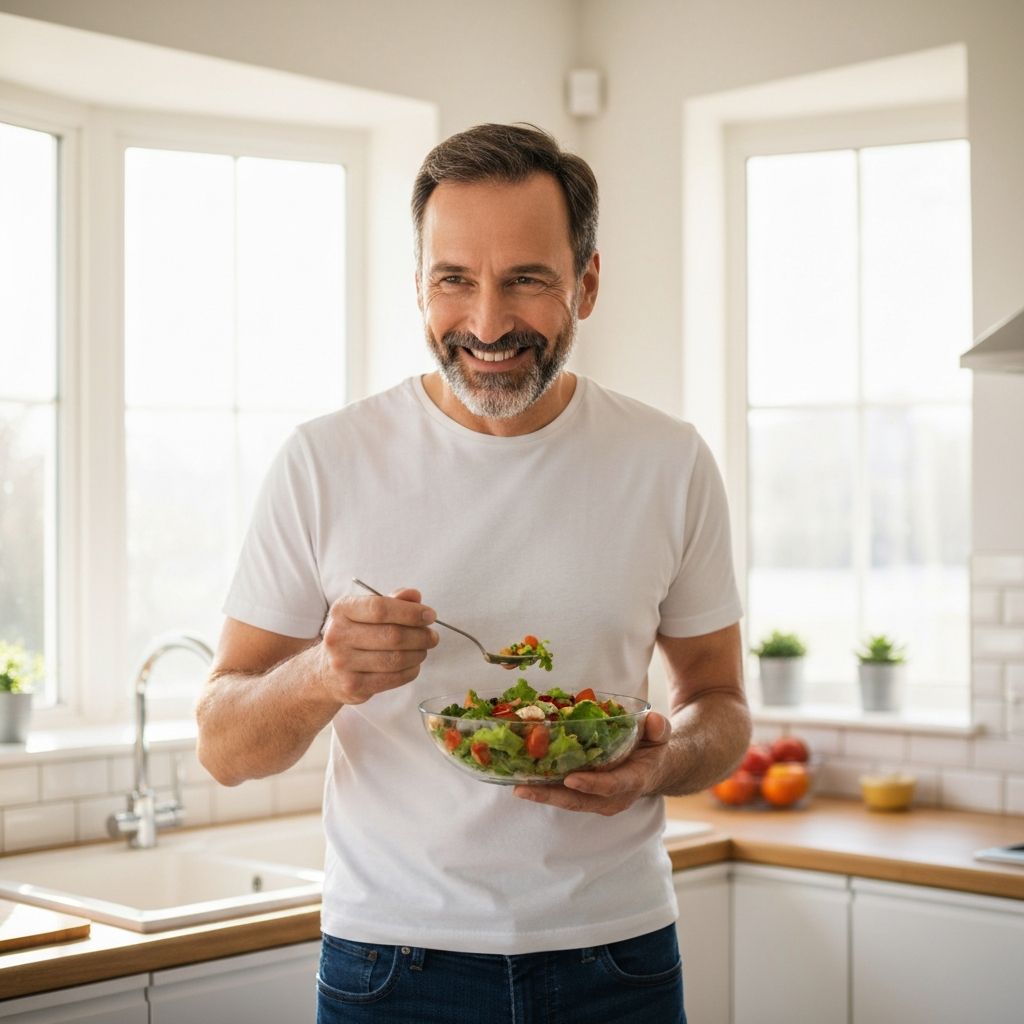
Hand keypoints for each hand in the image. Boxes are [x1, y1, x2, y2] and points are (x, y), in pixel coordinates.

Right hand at [317, 587, 437, 704]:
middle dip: (420, 635)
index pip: (380, 608)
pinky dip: (411, 671)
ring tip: (423, 649)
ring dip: (418, 654)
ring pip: (395, 659)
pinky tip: (413, 664)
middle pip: (392, 635)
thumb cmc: (354, 635)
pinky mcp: (352, 686)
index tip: (430, 615)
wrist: (326, 671)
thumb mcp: (366, 612)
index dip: (410, 612)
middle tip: (432, 636)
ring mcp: (343, 663)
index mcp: (342, 610)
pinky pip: (393, 679)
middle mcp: (338, 635)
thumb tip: (415, 595)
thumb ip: (392, 601)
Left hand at [512, 712, 671, 815]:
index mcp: (633, 780)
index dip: (592, 784)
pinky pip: (564, 795)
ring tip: (518, 787)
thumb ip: (659, 728)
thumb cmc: (652, 749)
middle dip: (552, 796)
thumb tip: (653, 721)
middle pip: (580, 800)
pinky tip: (523, 780)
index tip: (571, 779)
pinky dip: (545, 789)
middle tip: (525, 788)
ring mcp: (598, 800)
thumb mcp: (660, 736)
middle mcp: (613, 796)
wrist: (653, 769)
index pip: (611, 786)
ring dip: (543, 795)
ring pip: (568, 801)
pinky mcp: (585, 796)